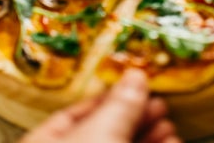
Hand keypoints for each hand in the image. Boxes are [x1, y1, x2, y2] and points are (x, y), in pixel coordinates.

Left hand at [19, 69, 181, 142]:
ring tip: (168, 125)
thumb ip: (120, 104)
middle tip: (159, 104)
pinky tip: (169, 142)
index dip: (110, 96)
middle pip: (104, 130)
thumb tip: (135, 76)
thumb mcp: (102, 133)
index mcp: (44, 141)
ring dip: (150, 135)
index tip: (136, 84)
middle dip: (137, 116)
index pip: (76, 112)